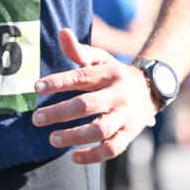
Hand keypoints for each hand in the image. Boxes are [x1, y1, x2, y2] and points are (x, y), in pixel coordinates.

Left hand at [31, 28, 158, 164]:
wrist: (152, 90)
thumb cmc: (115, 75)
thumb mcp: (101, 59)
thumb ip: (79, 51)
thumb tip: (61, 32)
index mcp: (109, 74)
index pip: (81, 77)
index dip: (59, 82)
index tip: (37, 87)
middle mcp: (118, 95)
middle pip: (87, 105)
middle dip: (60, 113)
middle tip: (37, 118)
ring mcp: (125, 116)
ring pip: (100, 130)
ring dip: (75, 136)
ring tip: (52, 139)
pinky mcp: (129, 134)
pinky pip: (112, 149)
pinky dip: (93, 156)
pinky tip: (73, 157)